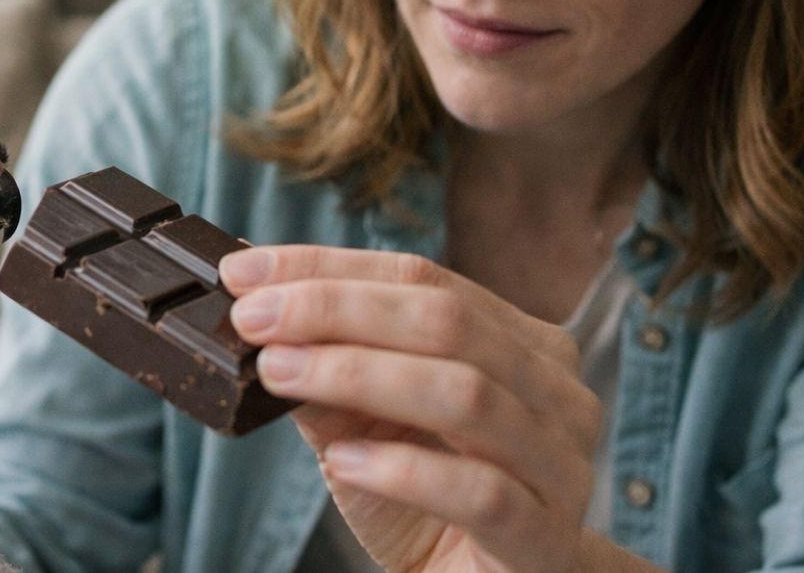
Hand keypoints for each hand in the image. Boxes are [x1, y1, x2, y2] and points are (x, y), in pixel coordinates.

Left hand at [219, 245, 605, 572]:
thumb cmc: (432, 500)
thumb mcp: (366, 424)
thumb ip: (329, 371)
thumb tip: (259, 313)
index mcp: (520, 342)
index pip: (422, 278)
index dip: (329, 267)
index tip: (245, 271)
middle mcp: (554, 390)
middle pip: (446, 321)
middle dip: (336, 310)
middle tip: (254, 319)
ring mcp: (558, 462)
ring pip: (464, 393)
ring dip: (357, 375)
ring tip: (279, 374)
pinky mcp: (544, 535)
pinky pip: (477, 490)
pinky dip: (402, 470)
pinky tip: (343, 461)